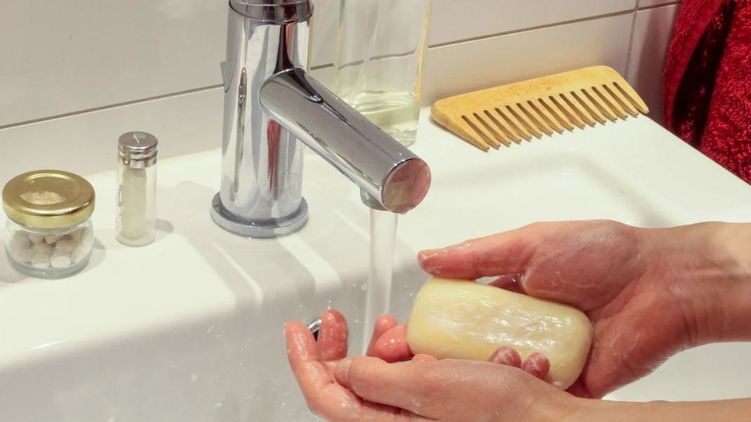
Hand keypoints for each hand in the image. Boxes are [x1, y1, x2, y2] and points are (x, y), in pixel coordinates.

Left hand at [285, 310, 579, 421]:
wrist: (547, 418)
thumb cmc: (497, 413)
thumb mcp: (426, 386)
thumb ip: (376, 376)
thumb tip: (344, 367)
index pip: (323, 394)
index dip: (303, 359)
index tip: (295, 329)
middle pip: (348, 383)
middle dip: (345, 347)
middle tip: (341, 320)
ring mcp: (416, 415)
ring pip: (379, 376)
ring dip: (381, 347)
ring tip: (397, 330)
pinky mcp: (437, 404)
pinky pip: (409, 375)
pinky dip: (410, 352)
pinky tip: (427, 343)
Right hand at [409, 220, 748, 397]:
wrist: (662, 283)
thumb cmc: (604, 253)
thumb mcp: (530, 243)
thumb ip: (477, 254)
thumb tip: (428, 258)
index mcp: (507, 293)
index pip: (454, 315)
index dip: (427, 326)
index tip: (402, 335)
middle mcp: (520, 326)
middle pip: (467, 351)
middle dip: (441, 359)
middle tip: (421, 360)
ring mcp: (541, 354)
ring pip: (495, 374)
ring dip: (482, 370)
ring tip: (491, 354)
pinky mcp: (566, 382)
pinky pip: (533, 392)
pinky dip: (521, 385)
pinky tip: (518, 368)